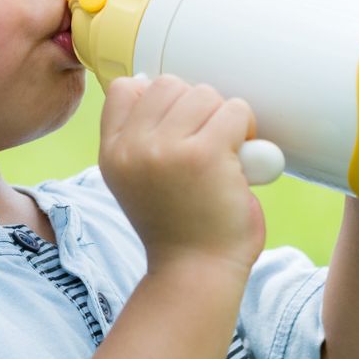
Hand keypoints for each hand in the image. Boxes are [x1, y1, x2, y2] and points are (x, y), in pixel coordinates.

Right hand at [98, 74, 265, 275]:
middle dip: (195, 107)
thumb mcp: (135, 180)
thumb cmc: (176, 227)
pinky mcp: (206, 154)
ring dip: (223, 117)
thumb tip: (153, 85)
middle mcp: (132, 147)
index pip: (125, 89)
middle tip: (207, 143)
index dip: (156, 100)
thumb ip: (138, 138)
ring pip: (205, 94)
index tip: (175, 128)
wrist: (195, 273)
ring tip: (225, 153)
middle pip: (169, 84)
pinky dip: (246, 128)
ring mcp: (167, 149)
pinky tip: (240, 160)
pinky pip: (235, 111)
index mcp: (112, 152)